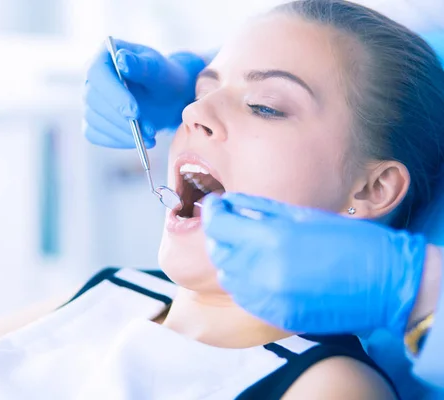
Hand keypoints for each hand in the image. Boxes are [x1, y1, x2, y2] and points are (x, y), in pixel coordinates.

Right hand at [83, 39, 205, 148]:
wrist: (167, 98)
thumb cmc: (163, 78)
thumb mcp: (158, 69)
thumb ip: (141, 65)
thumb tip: (120, 59)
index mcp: (104, 56)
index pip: (97, 73)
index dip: (113, 94)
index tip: (134, 112)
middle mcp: (92, 78)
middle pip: (93, 99)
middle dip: (121, 119)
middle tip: (149, 130)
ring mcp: (90, 101)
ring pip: (94, 119)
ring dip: (122, 132)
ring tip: (151, 136)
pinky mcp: (92, 121)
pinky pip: (95, 135)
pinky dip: (117, 141)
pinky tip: (138, 141)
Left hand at [202, 192, 426, 335]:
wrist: (386, 283)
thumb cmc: (350, 241)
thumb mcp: (303, 215)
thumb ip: (260, 209)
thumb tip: (229, 202)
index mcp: (272, 238)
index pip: (219, 225)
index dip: (213, 212)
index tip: (215, 205)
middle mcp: (264, 271)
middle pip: (218, 252)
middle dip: (218, 235)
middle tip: (228, 223)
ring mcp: (269, 298)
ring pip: (227, 277)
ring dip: (230, 260)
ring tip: (246, 247)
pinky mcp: (276, 316)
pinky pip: (244, 298)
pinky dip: (243, 282)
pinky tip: (258, 270)